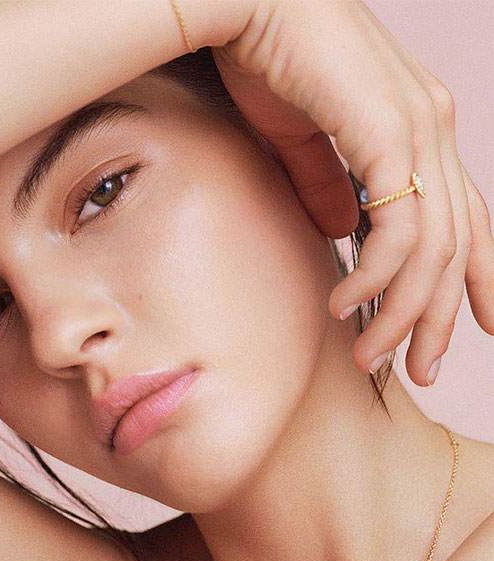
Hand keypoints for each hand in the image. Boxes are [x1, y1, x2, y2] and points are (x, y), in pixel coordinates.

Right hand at [212, 0, 492, 385]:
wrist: (247, 5)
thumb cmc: (271, 64)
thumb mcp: (303, 143)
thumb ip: (328, 186)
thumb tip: (343, 231)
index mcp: (418, 129)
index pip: (463, 216)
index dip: (478, 275)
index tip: (477, 326)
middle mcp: (432, 129)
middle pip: (457, 244)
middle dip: (440, 316)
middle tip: (420, 368)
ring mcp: (419, 129)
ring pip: (435, 247)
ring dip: (405, 312)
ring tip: (375, 355)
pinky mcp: (389, 133)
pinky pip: (400, 227)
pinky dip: (379, 276)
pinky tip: (348, 306)